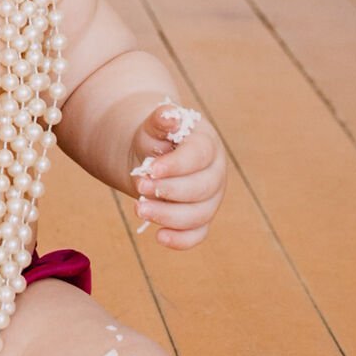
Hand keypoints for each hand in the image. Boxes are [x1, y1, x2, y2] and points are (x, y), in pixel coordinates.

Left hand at [127, 99, 226, 247]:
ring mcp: (211, 198)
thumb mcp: (155, 125)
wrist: (155, 155)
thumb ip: (161, 119)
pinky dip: (181, 240)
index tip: (151, 169)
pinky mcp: (201, 218)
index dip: (176, 165)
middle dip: (170, 191)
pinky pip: (198, 234)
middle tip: (141, 186)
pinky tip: (159, 236)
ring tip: (139, 208)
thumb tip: (168, 116)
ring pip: (200, 214)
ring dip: (169, 216)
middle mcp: (215, 173)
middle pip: (203, 188)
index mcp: (207, 144)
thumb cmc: (158, 138)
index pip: (199, 156)